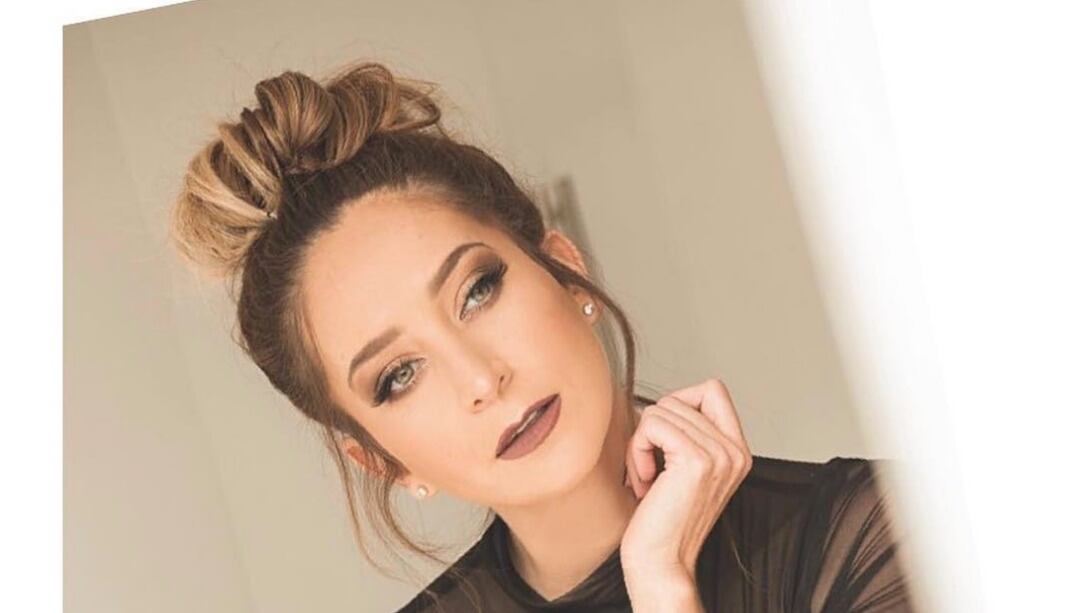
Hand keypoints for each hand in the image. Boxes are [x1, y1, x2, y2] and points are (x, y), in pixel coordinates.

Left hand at [619, 378, 752, 583]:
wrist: (661, 562)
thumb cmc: (662, 519)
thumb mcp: (683, 469)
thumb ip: (688, 434)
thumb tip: (662, 403)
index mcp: (738, 451)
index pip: (713, 389)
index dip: (679, 403)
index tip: (665, 440)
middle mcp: (736, 451)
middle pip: (679, 399)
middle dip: (652, 430)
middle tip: (650, 467)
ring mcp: (720, 455)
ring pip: (662, 410)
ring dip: (641, 443)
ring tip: (647, 478)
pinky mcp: (696, 461)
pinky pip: (653, 425)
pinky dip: (638, 450)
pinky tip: (645, 482)